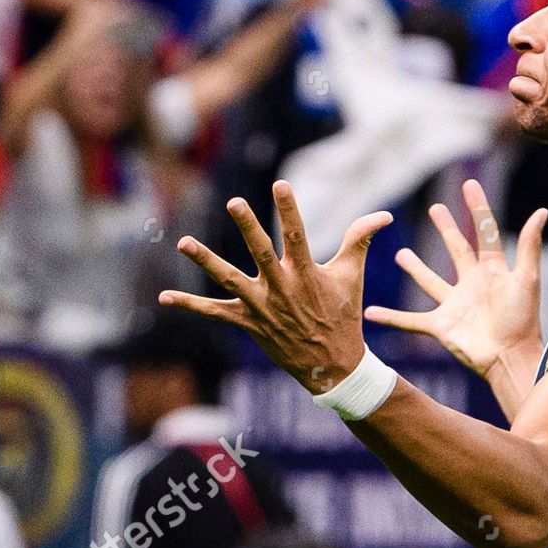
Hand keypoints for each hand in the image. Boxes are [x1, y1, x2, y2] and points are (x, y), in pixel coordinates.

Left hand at [159, 181, 392, 392]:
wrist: (333, 364)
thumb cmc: (343, 314)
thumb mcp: (353, 275)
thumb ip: (360, 239)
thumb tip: (383, 215)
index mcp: (307, 273)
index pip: (297, 234)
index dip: (290, 209)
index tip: (280, 184)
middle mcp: (282, 287)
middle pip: (262, 252)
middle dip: (249, 226)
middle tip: (234, 201)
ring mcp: (263, 306)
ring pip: (230, 280)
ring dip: (206, 261)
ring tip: (183, 242)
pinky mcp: (249, 323)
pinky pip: (215, 313)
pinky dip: (190, 306)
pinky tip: (164, 298)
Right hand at [363, 180, 545, 378]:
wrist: (509, 358)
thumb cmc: (522, 320)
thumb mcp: (526, 279)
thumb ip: (530, 245)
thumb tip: (542, 211)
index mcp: (493, 270)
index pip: (484, 232)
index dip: (478, 208)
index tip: (469, 184)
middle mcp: (472, 284)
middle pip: (457, 249)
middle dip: (446, 228)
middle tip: (436, 209)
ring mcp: (454, 304)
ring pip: (430, 281)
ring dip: (416, 268)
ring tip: (401, 253)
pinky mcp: (441, 325)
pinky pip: (410, 320)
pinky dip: (391, 317)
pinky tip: (371, 312)